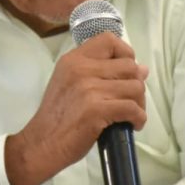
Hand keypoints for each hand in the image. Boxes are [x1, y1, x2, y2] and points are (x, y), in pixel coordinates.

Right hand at [4, 33, 147, 184]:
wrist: (41, 145)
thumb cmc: (57, 117)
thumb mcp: (71, 85)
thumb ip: (102, 73)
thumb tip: (142, 69)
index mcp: (73, 59)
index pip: (109, 40)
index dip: (125, 53)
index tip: (126, 72)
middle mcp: (81, 69)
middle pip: (129, 66)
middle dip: (137, 84)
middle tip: (131, 100)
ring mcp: (89, 89)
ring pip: (135, 87)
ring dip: (139, 103)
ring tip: (131, 115)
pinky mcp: (96, 110)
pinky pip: (132, 108)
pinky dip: (138, 118)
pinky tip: (132, 125)